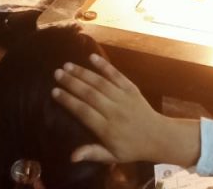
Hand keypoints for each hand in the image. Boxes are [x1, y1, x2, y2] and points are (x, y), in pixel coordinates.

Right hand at [52, 54, 197, 164]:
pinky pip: (116, 75)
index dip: (68, 101)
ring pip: (100, 82)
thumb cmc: (131, 148)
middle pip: (89, 94)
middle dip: (71, 82)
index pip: (83, 112)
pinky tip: (92, 57)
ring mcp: (123, 98)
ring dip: (83, 72)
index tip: (54, 92)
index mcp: (107, 129)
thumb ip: (92, 153)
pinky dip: (104, 65)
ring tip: (67, 65)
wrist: (158, 136)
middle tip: (57, 73)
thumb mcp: (112, 156)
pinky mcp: (131, 89)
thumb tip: (71, 156)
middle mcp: (114, 111)